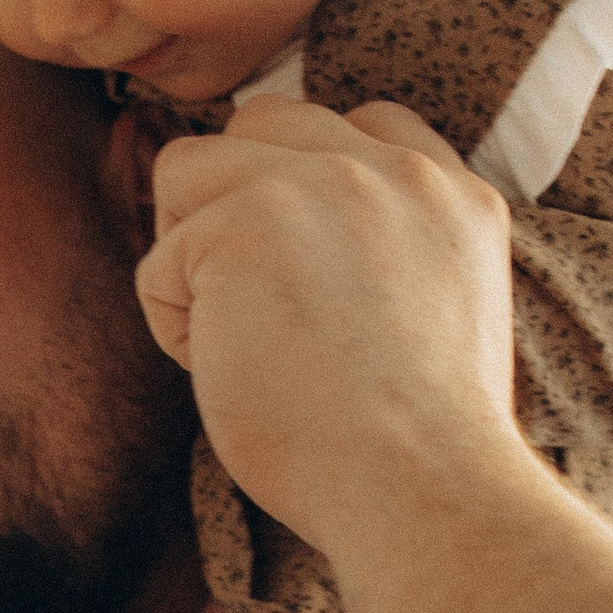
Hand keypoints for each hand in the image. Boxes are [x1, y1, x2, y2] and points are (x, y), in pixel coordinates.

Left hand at [134, 100, 520, 559]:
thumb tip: (286, 249)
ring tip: (239, 341)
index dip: (303, 191)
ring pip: (188, 169)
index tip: (305, 280)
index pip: (359, 125)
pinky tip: (233, 375)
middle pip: (261, 123)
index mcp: (452, 192)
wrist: (422, 489)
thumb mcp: (435, 321)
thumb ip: (385, 256)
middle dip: (230, 205)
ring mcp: (322, 182)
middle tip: (255, 311)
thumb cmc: (415, 453)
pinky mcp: (248, 222)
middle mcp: (395, 168)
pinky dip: (176, 330)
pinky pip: (159, 264)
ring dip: (190, 258)